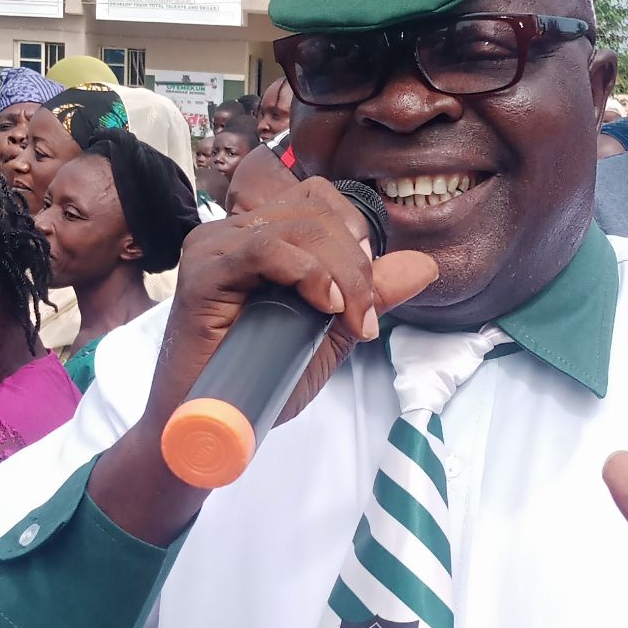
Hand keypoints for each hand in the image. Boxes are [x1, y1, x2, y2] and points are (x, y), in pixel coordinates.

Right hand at [91, 177, 436, 543]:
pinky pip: (265, 248)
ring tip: (346, 317)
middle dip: (356, 261)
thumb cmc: (259, 381)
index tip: (367, 292)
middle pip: (315, 209)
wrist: (211, 427)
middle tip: (363, 317)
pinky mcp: (203, 270)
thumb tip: (424, 265)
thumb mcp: (330, 334)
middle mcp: (235, 232)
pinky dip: (307, 272)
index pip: (319, 200)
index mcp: (261, 236)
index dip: (355, 234)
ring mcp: (215, 246)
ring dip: (340, 271)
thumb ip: (370, 296)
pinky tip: (323, 304)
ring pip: (299, 226)